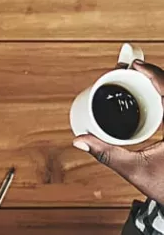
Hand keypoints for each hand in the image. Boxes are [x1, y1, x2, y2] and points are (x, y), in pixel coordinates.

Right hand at [74, 60, 163, 199]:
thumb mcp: (135, 170)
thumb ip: (106, 154)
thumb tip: (78, 140)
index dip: (153, 72)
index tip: (134, 64)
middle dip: (152, 74)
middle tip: (130, 69)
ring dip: (159, 84)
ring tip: (138, 77)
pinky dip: (163, 95)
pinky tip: (153, 93)